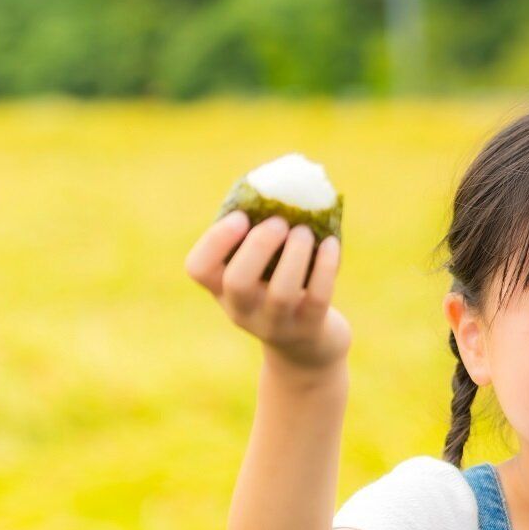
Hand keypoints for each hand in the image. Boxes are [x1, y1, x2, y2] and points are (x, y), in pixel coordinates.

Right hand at [184, 211, 350, 372]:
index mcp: (221, 290)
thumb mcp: (260, 270)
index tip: (242, 217)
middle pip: (238, 282)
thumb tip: (281, 182)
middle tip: (279, 221)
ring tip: (305, 231)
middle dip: (259, 245)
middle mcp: (242, 311)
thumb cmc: (280, 289)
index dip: (216, 240)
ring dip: (295, 254)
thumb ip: (258, 237)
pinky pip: (317, 297)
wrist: (307, 347)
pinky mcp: (309, 329)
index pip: (198, 268)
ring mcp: (276, 325)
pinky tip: (330, 243)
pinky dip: (325, 266)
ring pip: (281, 293)